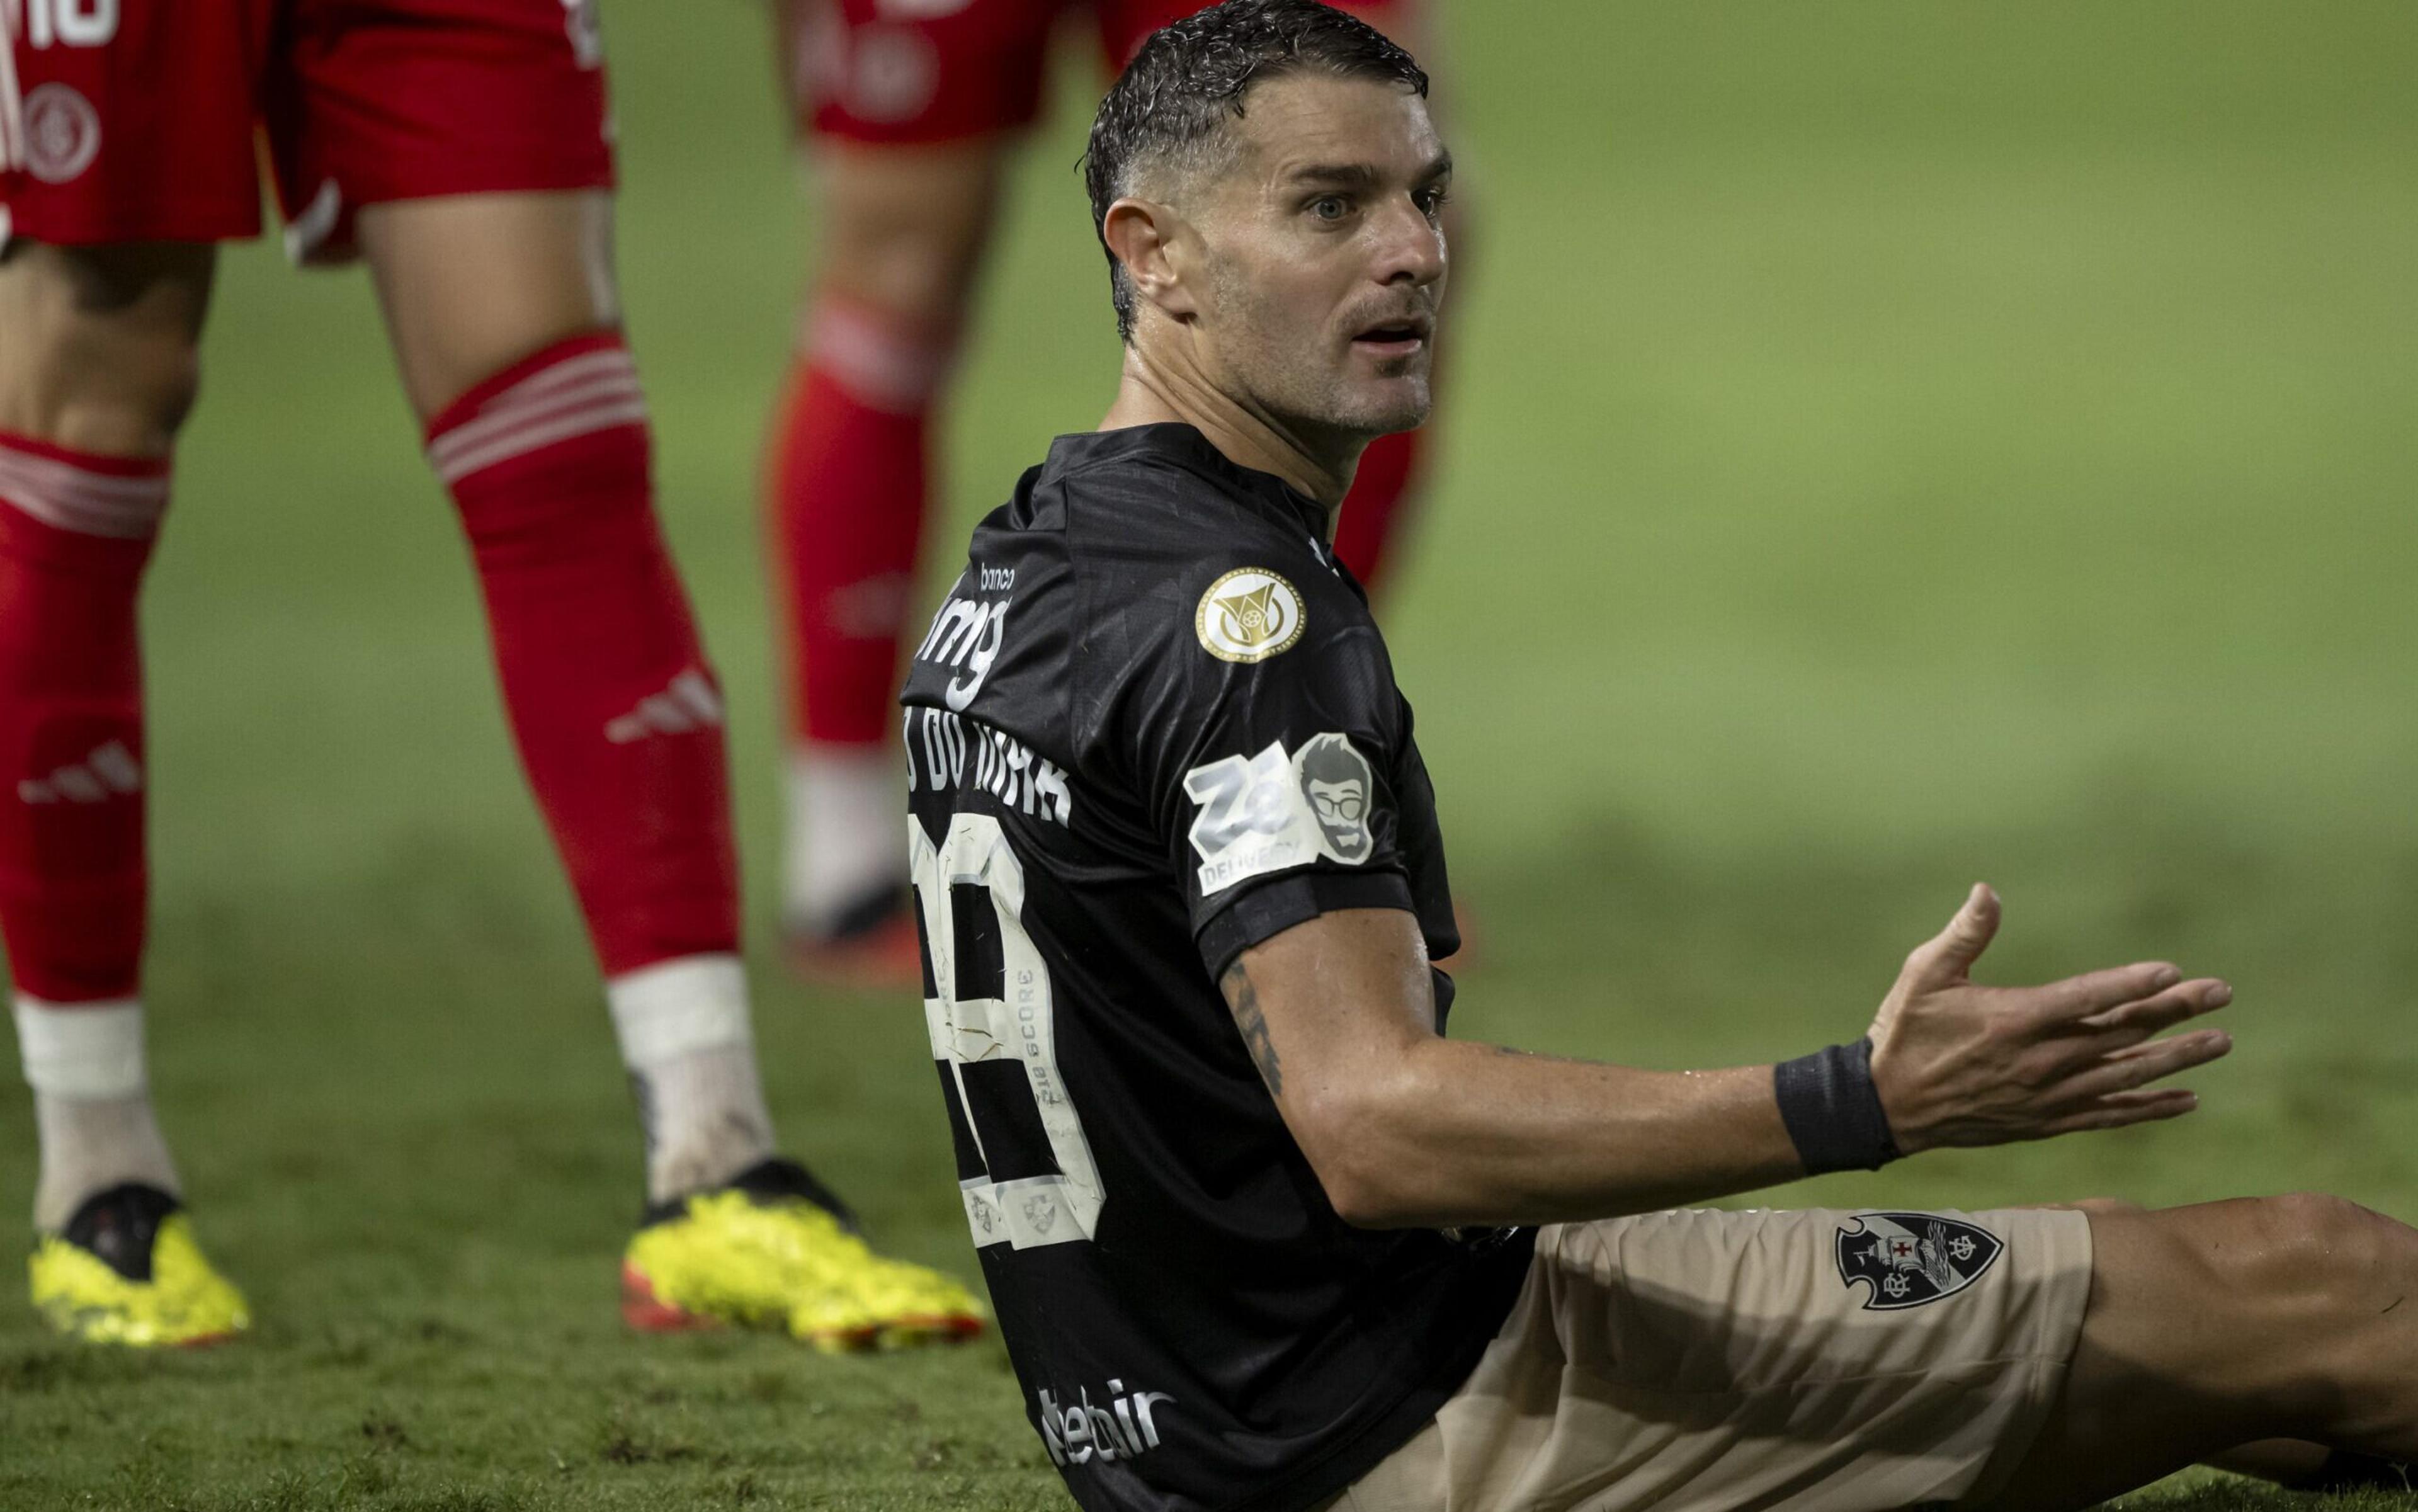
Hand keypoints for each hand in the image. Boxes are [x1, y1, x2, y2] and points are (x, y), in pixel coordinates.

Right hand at [1866, 885, 2231, 1153]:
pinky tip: (2185, 1100)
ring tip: (2220, 1043)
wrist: (1887, 1105)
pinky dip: (2149, 1109)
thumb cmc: (1905, 1032)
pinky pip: (2109, 1116)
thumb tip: (1988, 891)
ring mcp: (2048, 1096)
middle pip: (2121, 1034)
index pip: (2087, 1000)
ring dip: (2177, 1059)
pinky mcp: (2047, 1122)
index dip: (2133, 985)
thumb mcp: (1923, 974)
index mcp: (2014, 1020)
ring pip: (2126, 1076)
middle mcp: (2040, 1061)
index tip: (2174, 972)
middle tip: (2221, 994)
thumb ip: (1963, 935)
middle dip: (2176, 1013)